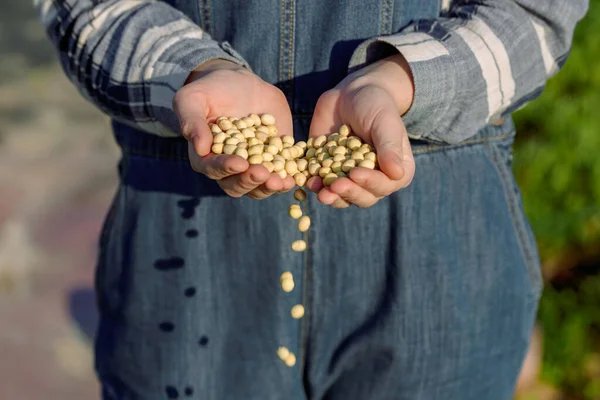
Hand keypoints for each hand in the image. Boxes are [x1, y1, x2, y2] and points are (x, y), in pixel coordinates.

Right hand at [173, 59, 294, 198]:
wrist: (241, 84)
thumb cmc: (210, 90)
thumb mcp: (193, 99)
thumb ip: (191, 121)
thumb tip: (200, 148)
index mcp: (206, 157)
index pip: (214, 169)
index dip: (226, 168)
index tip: (240, 163)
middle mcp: (228, 169)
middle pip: (237, 185)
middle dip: (250, 180)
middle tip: (263, 173)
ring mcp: (252, 167)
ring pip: (258, 188)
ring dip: (270, 187)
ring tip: (281, 181)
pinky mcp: (274, 161)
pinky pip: (280, 176)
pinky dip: (287, 178)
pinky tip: (295, 177)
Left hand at [307, 53, 415, 207]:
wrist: (350, 95)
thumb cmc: (375, 105)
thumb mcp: (384, 122)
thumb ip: (389, 147)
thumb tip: (397, 174)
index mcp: (395, 172)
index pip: (384, 185)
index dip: (370, 183)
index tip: (355, 174)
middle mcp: (374, 180)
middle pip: (362, 197)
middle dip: (348, 193)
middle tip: (336, 186)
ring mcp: (350, 179)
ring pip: (342, 197)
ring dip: (331, 196)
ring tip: (320, 191)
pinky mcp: (329, 173)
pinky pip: (322, 185)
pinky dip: (315, 185)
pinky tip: (307, 181)